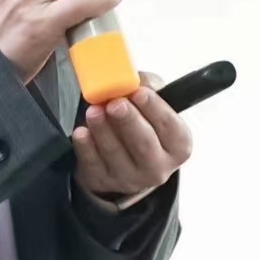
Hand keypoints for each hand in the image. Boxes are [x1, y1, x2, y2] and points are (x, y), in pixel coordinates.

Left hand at [72, 72, 192, 205]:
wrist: (124, 158)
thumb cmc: (143, 124)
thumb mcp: (153, 103)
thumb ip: (149, 86)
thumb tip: (136, 79)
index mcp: (178, 146)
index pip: (171, 128)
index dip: (155, 109)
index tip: (139, 92)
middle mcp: (158, 167)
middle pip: (144, 144)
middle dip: (128, 121)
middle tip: (115, 103)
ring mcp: (131, 178)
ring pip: (116, 153)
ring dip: (103, 129)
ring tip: (94, 110)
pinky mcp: (104, 181)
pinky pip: (93, 164)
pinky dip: (86, 146)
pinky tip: (82, 132)